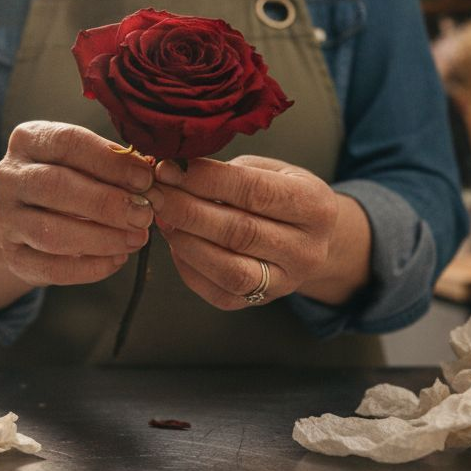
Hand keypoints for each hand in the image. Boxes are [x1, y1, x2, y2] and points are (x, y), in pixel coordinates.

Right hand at [0, 121, 154, 288]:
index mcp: (27, 140)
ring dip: (102, 238)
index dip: (109, 161)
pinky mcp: (12, 256)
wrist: (25, 217)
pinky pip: (51, 268)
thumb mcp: (81, 161)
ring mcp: (5, 218)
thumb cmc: (66, 179)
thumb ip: (110, 165)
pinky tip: (117, 260)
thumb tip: (148, 181)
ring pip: (51, 232)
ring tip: (137, 239)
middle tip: (145, 214)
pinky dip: (89, 267)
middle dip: (106, 203)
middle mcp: (9, 176)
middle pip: (55, 186)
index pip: (68, 142)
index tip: (145, 178)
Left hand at [143, 155, 345, 309]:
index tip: (172, 169)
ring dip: (186, 241)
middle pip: (240, 232)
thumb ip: (231, 171)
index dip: (208, 180)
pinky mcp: (262, 301)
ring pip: (229, 269)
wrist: (310, 238)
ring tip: (162, 217)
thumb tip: (176, 170)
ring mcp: (286, 281)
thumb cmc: (281, 194)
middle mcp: (306, 249)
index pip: (255, 192)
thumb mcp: (271, 171)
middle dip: (188, 210)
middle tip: (155, 193)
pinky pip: (220, 292)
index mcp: (315, 206)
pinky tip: (175, 242)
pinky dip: (189, 267)